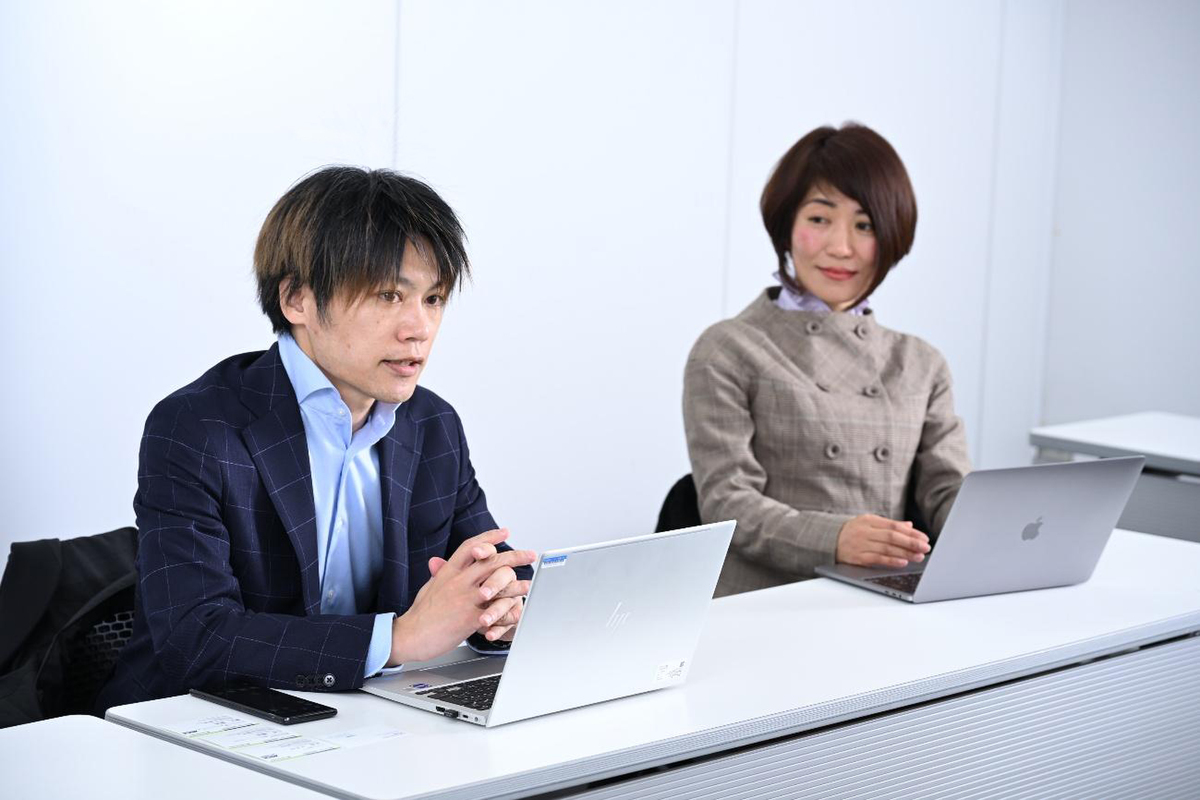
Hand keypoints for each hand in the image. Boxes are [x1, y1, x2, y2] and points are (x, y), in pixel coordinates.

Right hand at [388, 529, 534, 663]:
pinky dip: (507, 612)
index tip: (504, 533)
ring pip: (496, 585)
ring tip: (528, 584)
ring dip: (515, 584)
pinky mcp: (468, 619)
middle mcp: (458, 582)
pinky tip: (517, 611)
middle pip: (490, 561)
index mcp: (448, 572)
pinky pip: (494, 612)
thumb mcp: (430, 586)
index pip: (471, 547)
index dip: (489, 538)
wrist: (409, 636)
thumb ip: (439, 574)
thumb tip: (440, 563)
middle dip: (513, 556)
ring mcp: (464, 599)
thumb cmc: (420, 614)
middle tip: (529, 554)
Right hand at [835, 515, 929, 568]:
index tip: (924, 538)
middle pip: (892, 537)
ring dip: (905, 553)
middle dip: (911, 542)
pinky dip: (891, 560)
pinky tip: (903, 562)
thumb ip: (889, 525)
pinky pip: (877, 559)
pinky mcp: (857, 558)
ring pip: (887, 548)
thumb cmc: (852, 532)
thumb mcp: (868, 523)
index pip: (894, 526)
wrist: (827, 540)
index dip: (911, 532)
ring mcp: (861, 545)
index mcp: (869, 521)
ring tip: (919, 556)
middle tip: (925, 547)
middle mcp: (865, 532)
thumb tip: (909, 525)